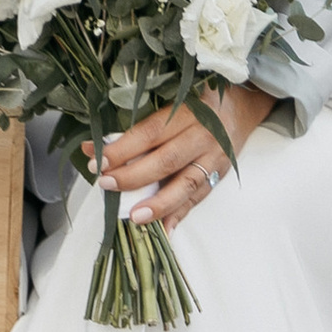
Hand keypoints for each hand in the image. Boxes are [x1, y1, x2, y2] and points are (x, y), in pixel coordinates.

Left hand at [101, 84, 274, 233]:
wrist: (240, 106)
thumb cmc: (196, 102)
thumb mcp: (168, 103)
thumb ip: (132, 126)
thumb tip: (90, 147)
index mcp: (187, 111)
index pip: (150, 133)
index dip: (123, 149)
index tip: (98, 162)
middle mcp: (203, 134)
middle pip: (166, 160)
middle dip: (134, 176)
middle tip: (107, 185)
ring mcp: (214, 157)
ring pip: (186, 184)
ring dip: (159, 204)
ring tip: (136, 217)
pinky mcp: (219, 174)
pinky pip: (198, 198)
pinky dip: (179, 215)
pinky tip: (164, 230)